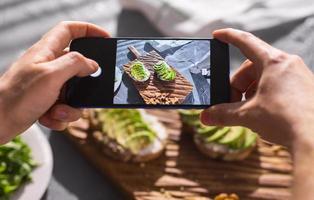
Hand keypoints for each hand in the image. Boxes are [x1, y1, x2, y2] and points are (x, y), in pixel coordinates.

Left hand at [0, 21, 108, 143]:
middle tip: (88, 91)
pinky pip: (65, 107)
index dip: (88, 30)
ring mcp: (48, 85)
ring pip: (74, 92)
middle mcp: (48, 66)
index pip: (70, 30)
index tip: (105, 38)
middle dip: (85, 83)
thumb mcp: (51, 76)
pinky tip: (49, 118)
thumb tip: (93, 64)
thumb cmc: (17, 97)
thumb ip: (75, 65)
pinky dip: (61, 116)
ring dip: (72, 106)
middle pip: (77, 66)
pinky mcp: (46, 101)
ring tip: (59, 111)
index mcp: (47, 52)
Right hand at [200, 28, 313, 146]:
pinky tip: (264, 111)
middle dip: (238, 84)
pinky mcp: (304, 88)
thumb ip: (223, 114)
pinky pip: (278, 83)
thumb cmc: (285, 120)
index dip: (228, 37)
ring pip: (265, 76)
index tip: (217, 35)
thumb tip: (205, 117)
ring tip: (249, 109)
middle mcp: (288, 64)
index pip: (246, 42)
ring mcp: (299, 76)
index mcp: (273, 63)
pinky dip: (265, 94)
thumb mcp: (248, 116)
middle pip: (252, 66)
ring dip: (251, 91)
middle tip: (233, 101)